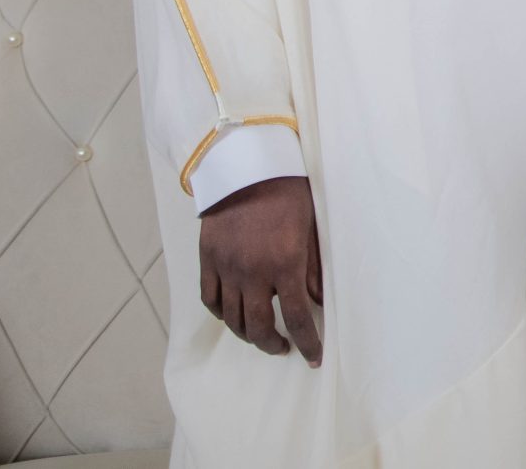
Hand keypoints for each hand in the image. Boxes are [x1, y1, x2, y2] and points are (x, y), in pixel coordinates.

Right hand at [198, 175, 323, 364]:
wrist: (248, 167)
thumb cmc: (289, 192)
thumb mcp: (312, 228)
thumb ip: (314, 268)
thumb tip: (317, 302)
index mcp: (286, 264)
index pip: (298, 317)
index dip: (307, 343)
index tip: (312, 358)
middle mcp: (253, 272)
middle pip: (259, 327)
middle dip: (273, 345)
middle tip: (285, 348)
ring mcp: (227, 268)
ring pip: (232, 319)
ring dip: (248, 334)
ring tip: (261, 336)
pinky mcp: (208, 260)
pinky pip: (211, 300)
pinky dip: (221, 314)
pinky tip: (233, 316)